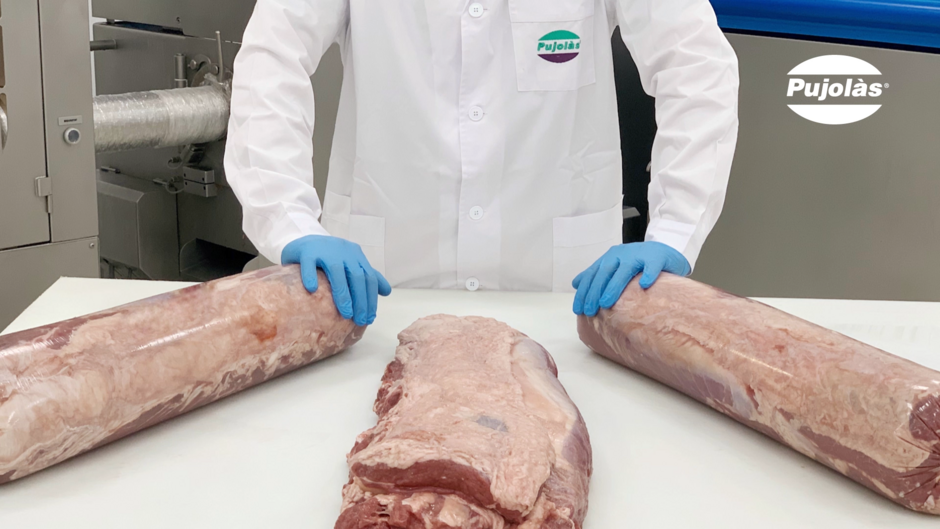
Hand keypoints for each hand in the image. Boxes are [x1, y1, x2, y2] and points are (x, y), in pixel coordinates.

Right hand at [282, 235, 391, 325]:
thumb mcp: (350, 264)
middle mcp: (343, 251)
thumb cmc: (328, 258)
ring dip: (342, 294)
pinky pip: (308, 263)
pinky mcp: (306, 251)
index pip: (369, 277)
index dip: (371, 298)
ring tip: (346, 314)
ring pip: (336, 271)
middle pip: (356, 276)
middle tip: (360, 320)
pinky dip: (311, 276)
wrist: (303, 242)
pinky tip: (312, 291)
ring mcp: (325, 249)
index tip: (370, 318)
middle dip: (361, 300)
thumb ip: (367, 276)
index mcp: (355, 255)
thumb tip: (387, 291)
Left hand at [572, 242, 689, 316]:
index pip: (593, 275)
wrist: (664, 252)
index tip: (578, 310)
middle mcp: (622, 254)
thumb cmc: (638, 264)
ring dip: (614, 286)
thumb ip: (596, 274)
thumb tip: (575, 284)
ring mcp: (639, 254)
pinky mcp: (657, 257)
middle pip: (605, 272)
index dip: (584, 292)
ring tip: (606, 303)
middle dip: (595, 291)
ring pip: (625, 270)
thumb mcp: (615, 267)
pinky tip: (644, 286)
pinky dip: (648, 275)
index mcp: (610, 257)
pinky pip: (652, 266)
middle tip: (590, 311)